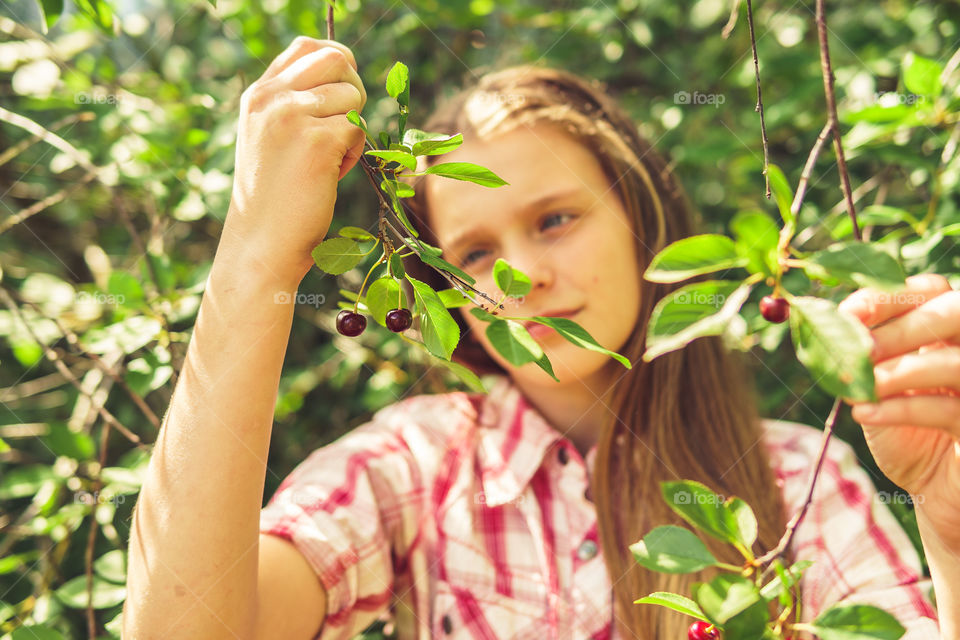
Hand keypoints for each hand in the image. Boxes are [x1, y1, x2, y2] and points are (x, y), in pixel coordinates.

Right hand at [221, 36, 367, 283]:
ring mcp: (292, 117)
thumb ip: (294, 105)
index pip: (308, 47)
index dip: (337, 65)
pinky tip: (332, 175)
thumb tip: (343, 78)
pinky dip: (354, 154)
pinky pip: (358, 129)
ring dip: (353, 129)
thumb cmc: (273, 198)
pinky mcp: (317, 142)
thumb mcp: (270, 138)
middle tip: (345, 127)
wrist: (260, 244)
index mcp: (258, 94)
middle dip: (354, 89)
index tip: (343, 96)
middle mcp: (271, 98)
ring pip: (353, 96)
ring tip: (330, 160)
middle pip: (337, 59)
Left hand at [838, 273, 959, 546]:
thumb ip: (863, 353)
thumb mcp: (878, 387)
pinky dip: (901, 409)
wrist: (935, 491)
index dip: (887, 297)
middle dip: (900, 329)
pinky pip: (948, 410)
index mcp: (950, 331)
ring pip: (956, 362)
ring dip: (899, 371)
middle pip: (954, 312)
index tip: (846, 315)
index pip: (930, 290)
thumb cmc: (906, 431)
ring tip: (857, 388)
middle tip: (858, 351)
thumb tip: (834, 320)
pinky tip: (864, 412)